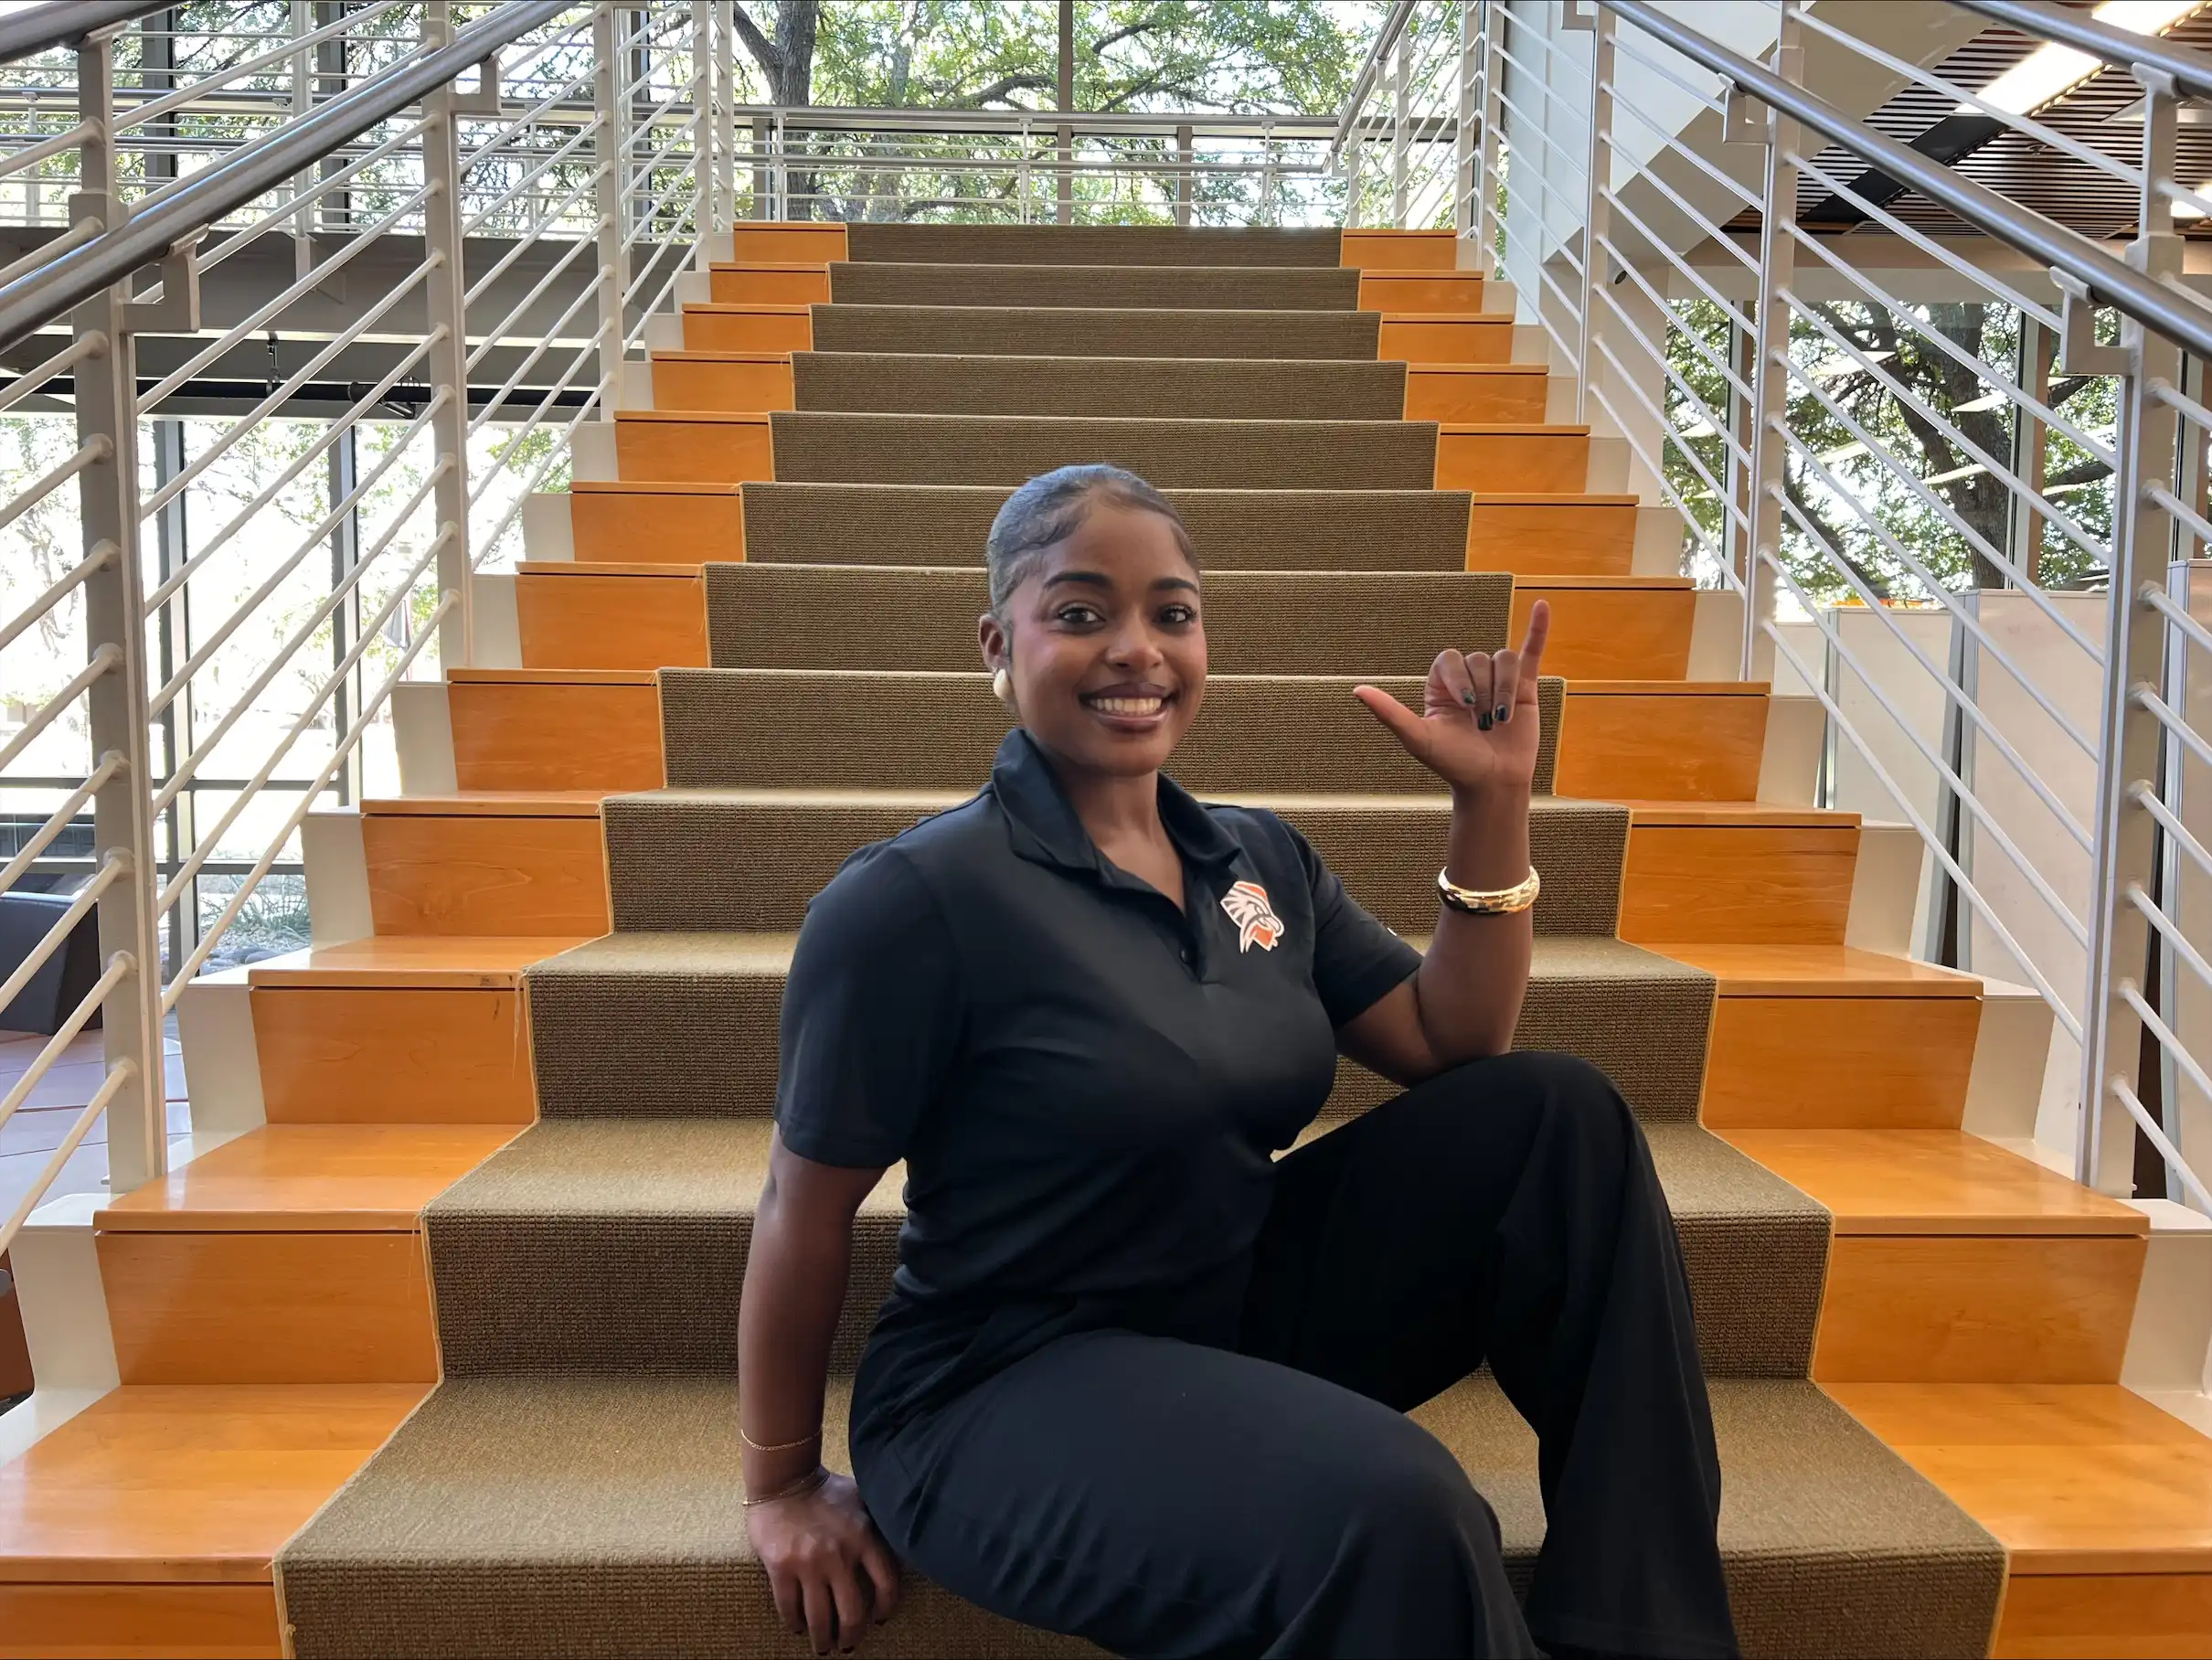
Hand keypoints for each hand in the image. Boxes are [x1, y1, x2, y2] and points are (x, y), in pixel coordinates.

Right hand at [748, 1470, 901, 1654]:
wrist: (784, 1478)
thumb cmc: (826, 1490)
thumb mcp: (862, 1500)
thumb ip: (879, 1523)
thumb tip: (901, 1538)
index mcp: (865, 1537)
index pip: (887, 1584)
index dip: (886, 1608)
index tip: (880, 1619)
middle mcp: (840, 1555)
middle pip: (852, 1613)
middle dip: (851, 1635)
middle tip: (847, 1644)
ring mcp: (809, 1563)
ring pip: (820, 1618)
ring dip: (823, 1639)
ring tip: (823, 1646)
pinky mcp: (781, 1567)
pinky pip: (789, 1608)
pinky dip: (795, 1623)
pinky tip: (798, 1627)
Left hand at [1354, 600, 1548, 798]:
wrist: (1492, 783)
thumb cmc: (1453, 764)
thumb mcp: (1419, 738)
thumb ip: (1389, 713)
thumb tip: (1356, 691)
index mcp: (1441, 685)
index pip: (1451, 659)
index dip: (1460, 678)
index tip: (1466, 708)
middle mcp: (1469, 679)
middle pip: (1480, 659)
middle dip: (1484, 694)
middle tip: (1483, 725)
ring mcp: (1498, 680)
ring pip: (1504, 660)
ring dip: (1505, 690)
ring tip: (1502, 720)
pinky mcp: (1525, 687)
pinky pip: (1531, 651)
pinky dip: (1538, 629)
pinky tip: (1542, 606)